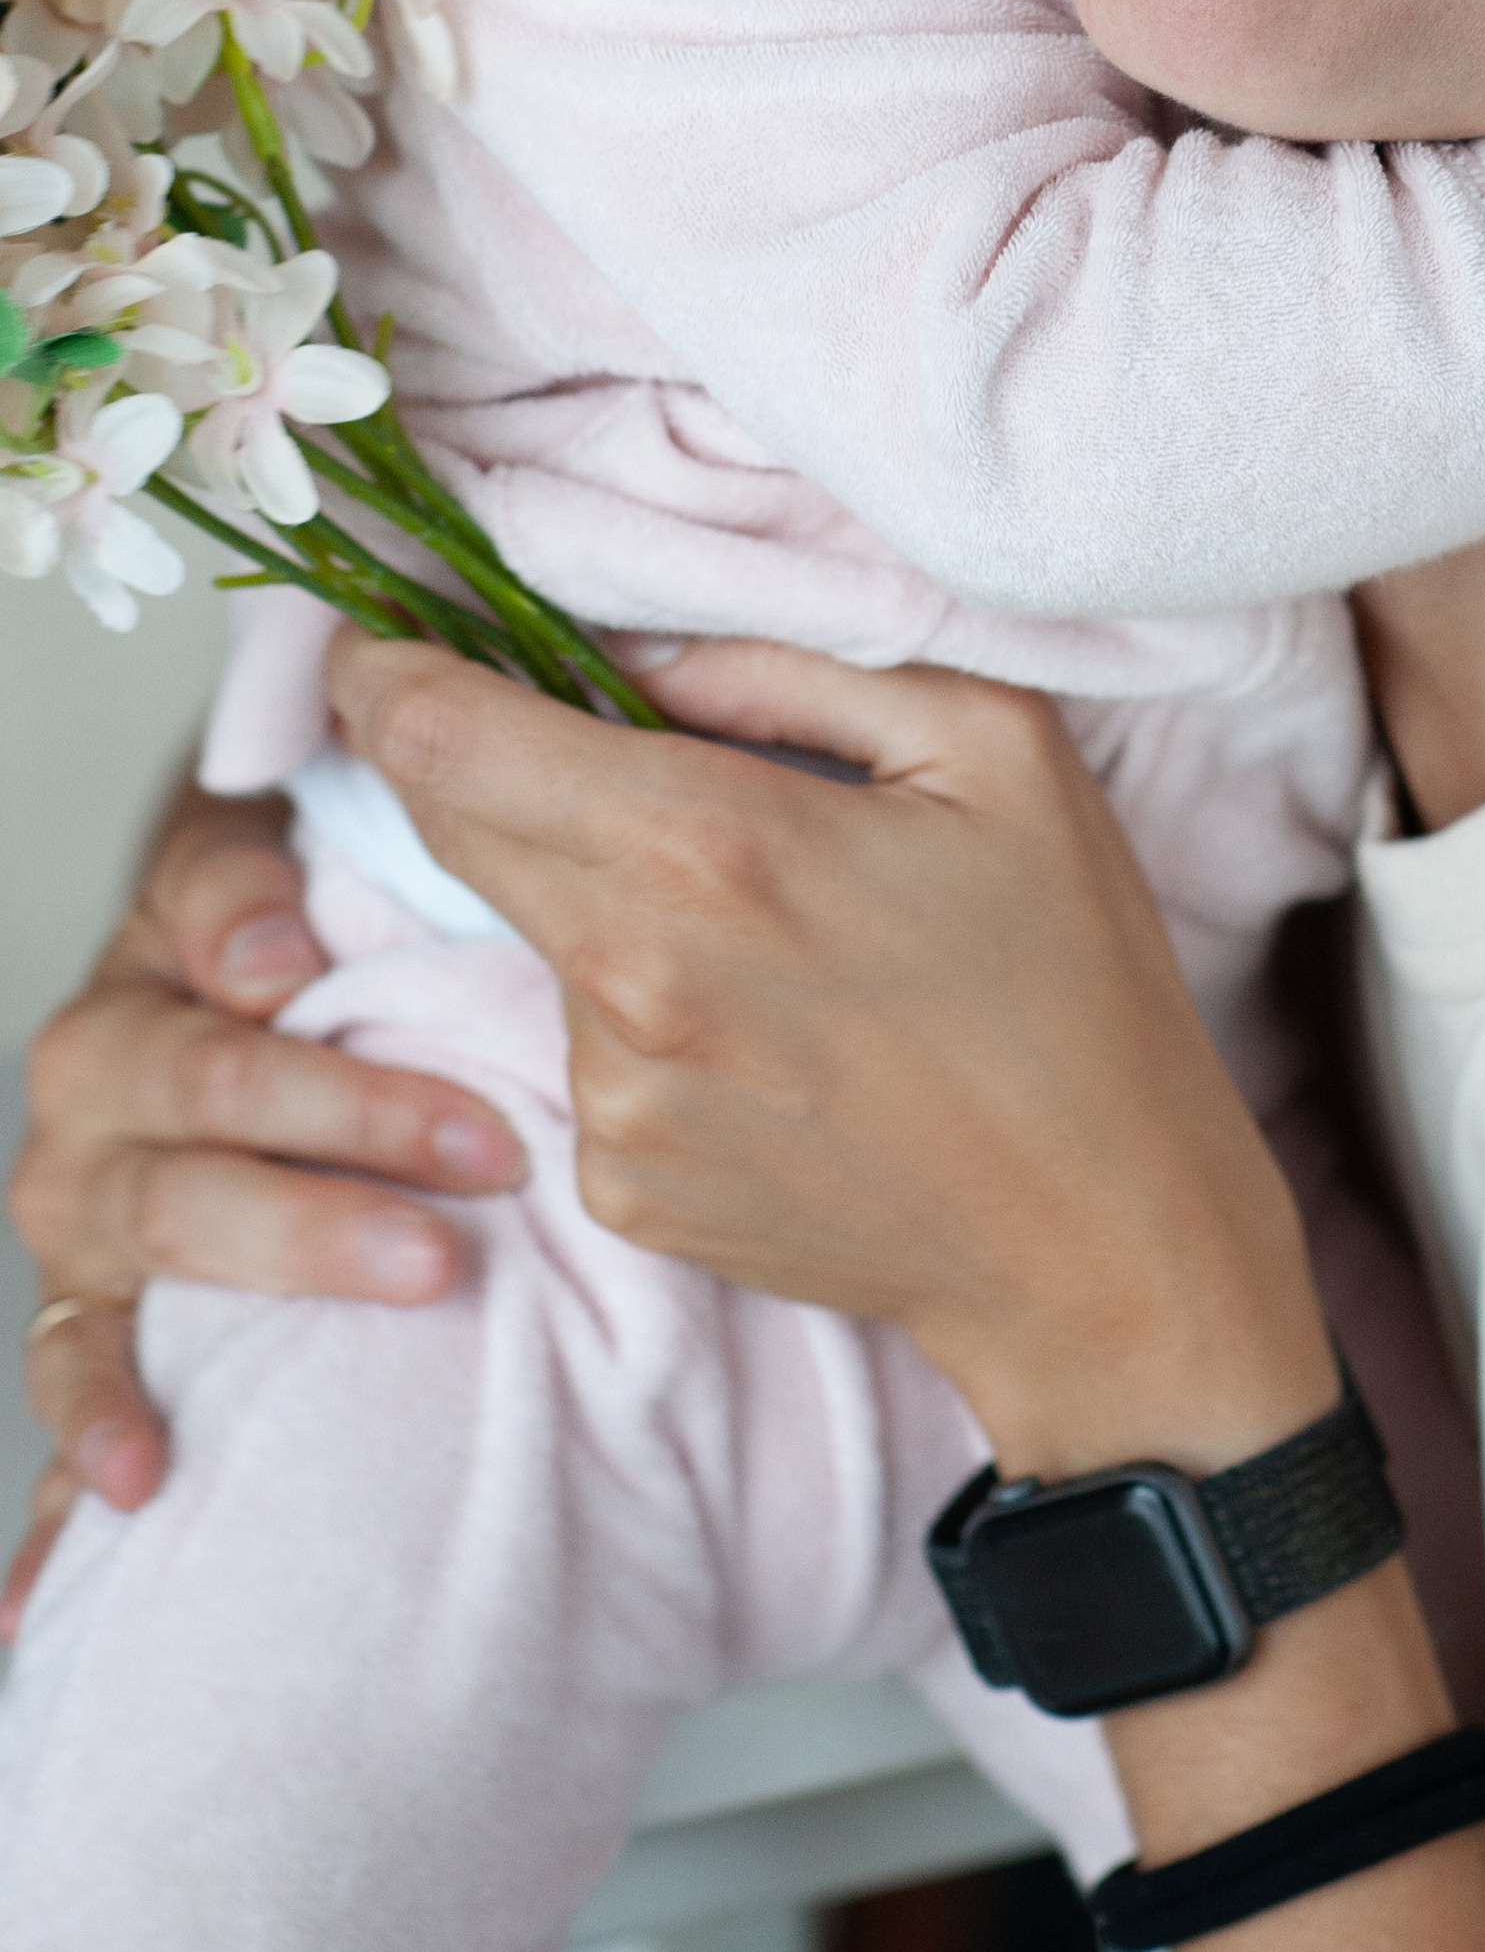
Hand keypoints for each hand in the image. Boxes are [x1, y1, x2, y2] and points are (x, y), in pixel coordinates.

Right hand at [3, 783, 523, 1637]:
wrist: (223, 978)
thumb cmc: (286, 921)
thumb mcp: (267, 859)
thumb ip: (251, 886)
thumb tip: (274, 962)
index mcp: (141, 990)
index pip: (222, 1016)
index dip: (326, 1053)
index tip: (441, 1102)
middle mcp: (93, 1108)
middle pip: (197, 1154)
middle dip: (332, 1198)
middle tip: (469, 1216)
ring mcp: (80, 1228)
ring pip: (150, 1265)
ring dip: (271, 1290)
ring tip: (382, 1312)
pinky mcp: (80, 1320)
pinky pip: (73, 1401)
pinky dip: (66, 1488)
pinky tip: (49, 1591)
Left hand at [324, 630, 1337, 1480]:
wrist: (1100, 1241)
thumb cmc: (1073, 975)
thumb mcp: (990, 746)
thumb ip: (791, 668)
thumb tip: (636, 655)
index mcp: (710, 844)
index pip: (447, 738)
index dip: (382, 673)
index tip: (373, 639)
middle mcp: (629, 976)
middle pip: (452, 824)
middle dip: (462, 753)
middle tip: (539, 712)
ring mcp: (615, 1100)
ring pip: (538, 931)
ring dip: (589, 886)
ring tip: (756, 911)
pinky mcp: (623, 1187)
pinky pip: (587, 1048)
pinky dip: (642, 1007)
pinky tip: (770, 1027)